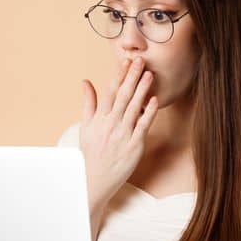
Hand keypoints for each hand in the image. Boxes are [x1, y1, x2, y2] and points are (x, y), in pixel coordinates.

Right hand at [78, 56, 158, 208]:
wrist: (94, 180)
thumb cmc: (90, 153)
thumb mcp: (85, 126)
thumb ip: (88, 103)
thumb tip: (86, 82)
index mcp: (99, 119)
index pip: (110, 92)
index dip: (118, 75)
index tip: (125, 61)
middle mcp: (110, 124)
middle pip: (123, 96)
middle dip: (132, 77)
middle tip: (140, 60)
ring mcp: (123, 135)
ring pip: (134, 108)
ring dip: (142, 90)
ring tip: (149, 75)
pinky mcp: (134, 147)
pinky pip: (142, 127)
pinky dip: (148, 113)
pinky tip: (154, 101)